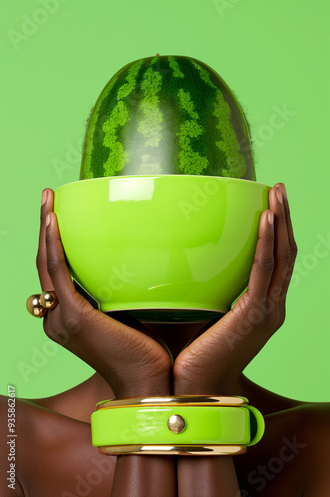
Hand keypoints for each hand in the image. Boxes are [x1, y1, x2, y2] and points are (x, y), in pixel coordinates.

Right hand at [36, 189, 171, 396]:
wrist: (149, 383)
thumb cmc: (145, 351)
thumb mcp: (129, 313)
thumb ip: (123, 289)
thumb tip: (144, 257)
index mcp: (69, 317)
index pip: (55, 273)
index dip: (51, 242)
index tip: (57, 214)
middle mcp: (57, 318)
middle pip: (44, 264)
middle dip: (43, 228)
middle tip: (48, 198)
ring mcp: (63, 318)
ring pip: (46, 265)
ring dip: (44, 229)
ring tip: (47, 200)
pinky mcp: (75, 317)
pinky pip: (59, 273)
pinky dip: (54, 246)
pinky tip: (55, 221)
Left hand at [173, 183, 297, 394]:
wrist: (192, 389)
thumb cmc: (190, 352)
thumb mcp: (196, 310)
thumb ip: (195, 284)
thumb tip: (167, 255)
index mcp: (260, 307)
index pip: (275, 261)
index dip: (277, 232)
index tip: (270, 204)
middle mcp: (271, 307)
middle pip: (284, 254)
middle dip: (285, 218)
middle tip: (278, 189)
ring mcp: (266, 311)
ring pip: (281, 258)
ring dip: (281, 223)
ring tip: (277, 195)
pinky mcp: (254, 315)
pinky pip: (264, 272)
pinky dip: (267, 244)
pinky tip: (266, 219)